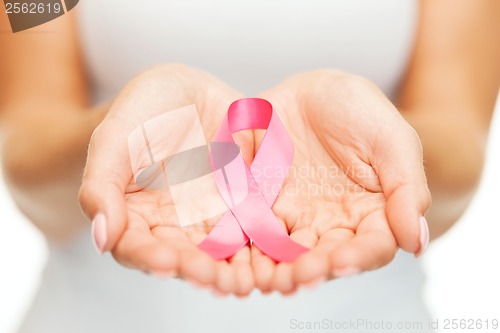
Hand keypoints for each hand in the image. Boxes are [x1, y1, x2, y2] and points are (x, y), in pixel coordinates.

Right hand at [79, 64, 255, 295]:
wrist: (187, 93)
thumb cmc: (143, 111)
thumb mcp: (116, 138)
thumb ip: (102, 185)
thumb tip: (102, 239)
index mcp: (135, 214)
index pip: (135, 246)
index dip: (148, 257)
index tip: (166, 262)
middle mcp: (174, 224)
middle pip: (182, 258)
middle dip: (197, 271)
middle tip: (212, 277)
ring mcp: (210, 218)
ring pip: (221, 254)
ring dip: (232, 270)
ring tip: (244, 279)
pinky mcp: (243, 207)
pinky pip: (253, 231)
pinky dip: (262, 247)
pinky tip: (273, 256)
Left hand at [252, 70, 430, 293]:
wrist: (312, 91)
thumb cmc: (359, 110)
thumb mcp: (391, 139)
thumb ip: (406, 188)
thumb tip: (416, 243)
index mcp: (373, 212)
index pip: (372, 246)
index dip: (359, 257)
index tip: (342, 261)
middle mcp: (335, 223)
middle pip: (327, 257)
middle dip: (314, 269)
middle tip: (300, 275)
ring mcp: (297, 217)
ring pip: (290, 253)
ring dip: (280, 269)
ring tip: (271, 278)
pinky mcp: (264, 206)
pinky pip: (256, 231)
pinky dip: (250, 248)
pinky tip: (243, 259)